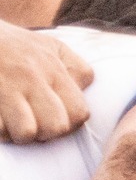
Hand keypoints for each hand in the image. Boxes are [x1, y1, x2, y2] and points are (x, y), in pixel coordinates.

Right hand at [0, 20, 90, 142]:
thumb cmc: (12, 44)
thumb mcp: (50, 46)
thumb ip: (75, 69)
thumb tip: (84, 90)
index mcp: (53, 68)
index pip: (79, 112)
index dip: (69, 123)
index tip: (53, 117)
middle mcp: (31, 77)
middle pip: (56, 127)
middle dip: (45, 132)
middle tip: (30, 122)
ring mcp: (5, 86)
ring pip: (27, 132)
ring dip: (17, 134)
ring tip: (9, 121)